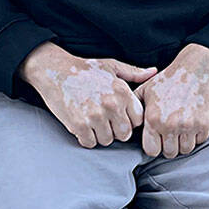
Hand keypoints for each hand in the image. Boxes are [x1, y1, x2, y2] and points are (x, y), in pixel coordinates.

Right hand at [19, 42, 157, 148]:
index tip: (118, 115)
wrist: (55, 70)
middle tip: (104, 120)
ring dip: (100, 134)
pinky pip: (89, 143)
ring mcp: (95, 116)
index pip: (137, 120)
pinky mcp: (79, 124)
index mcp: (122, 92)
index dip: (128, 120)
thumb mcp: (112, 66)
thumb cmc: (85, 69)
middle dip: (115, 130)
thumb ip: (134, 72)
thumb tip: (154, 72)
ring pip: (107, 140)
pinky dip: (85, 137)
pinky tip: (82, 125)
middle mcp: (111, 105)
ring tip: (92, 121)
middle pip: (124, 134)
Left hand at [135, 44, 208, 158]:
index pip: (151, 151)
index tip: (158, 139)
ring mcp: (188, 125)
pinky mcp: (204, 124)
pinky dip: (197, 135)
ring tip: (182, 127)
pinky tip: (193, 122)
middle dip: (170, 145)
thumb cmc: (169, 80)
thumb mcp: (146, 90)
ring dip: (184, 141)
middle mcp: (170, 124)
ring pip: (185, 149)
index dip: (154, 146)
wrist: (197, 68)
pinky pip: (200, 141)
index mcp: (153, 118)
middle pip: (169, 153)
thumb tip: (126, 124)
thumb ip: (134, 109)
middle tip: (171, 133)